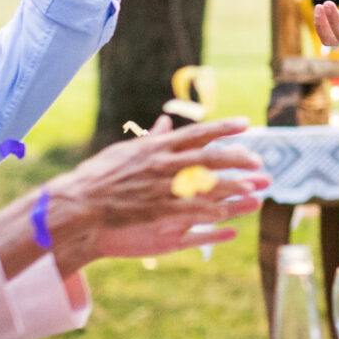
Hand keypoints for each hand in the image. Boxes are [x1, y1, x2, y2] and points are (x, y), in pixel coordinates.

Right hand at [39, 116, 268, 267]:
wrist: (79, 202)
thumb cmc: (99, 175)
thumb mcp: (126, 150)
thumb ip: (151, 139)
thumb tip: (165, 122)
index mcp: (157, 147)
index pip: (197, 133)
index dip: (223, 128)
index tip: (245, 124)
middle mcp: (163, 164)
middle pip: (209, 158)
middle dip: (237, 159)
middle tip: (259, 162)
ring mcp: (161, 187)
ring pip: (205, 185)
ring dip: (232, 187)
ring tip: (254, 189)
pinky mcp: (157, 210)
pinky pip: (190, 211)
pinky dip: (210, 212)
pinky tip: (227, 216)